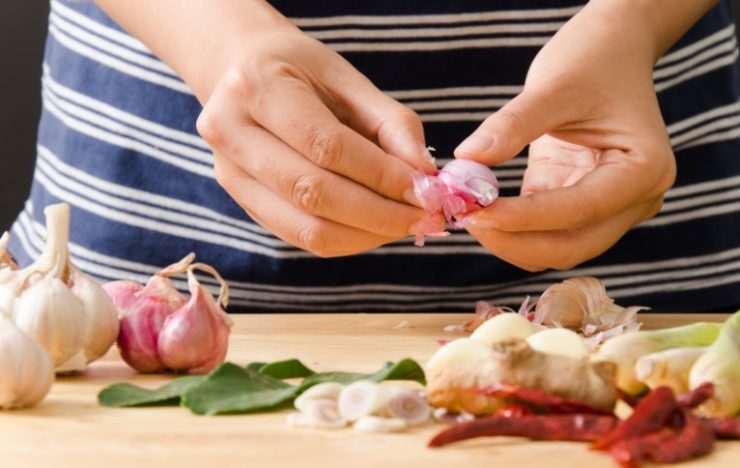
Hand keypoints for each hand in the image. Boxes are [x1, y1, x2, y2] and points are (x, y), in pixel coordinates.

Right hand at [196, 28, 434, 256]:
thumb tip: (424, 175)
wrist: (243, 75)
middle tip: (423, 216)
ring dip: (365, 234)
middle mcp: (230, 133)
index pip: (326, 146)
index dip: (381, 175)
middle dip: (378, 213)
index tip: (425, 190)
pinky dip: (346, 239)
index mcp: (256, 87)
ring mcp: (229, 174)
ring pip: (305, 227)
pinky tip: (375, 227)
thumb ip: (391, 123)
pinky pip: (299, 236)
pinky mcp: (242, 203)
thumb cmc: (302, 72)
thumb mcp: (348, 79)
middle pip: (313, 193)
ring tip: (404, 224)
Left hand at [455, 0, 677, 270]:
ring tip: (466, 211)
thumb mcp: (552, 85)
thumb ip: (511, 125)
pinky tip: (479, 207)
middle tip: (465, 219)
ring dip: (511, 239)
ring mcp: (611, 207)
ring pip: (557, 247)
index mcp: (643, 170)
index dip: (524, 219)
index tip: (476, 212)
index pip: (579, 210)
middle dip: (516, 241)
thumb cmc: (592, 59)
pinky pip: (544, 230)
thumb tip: (467, 159)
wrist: (611, 49)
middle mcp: (635, 199)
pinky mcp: (580, 203)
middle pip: (572, 246)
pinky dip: (512, 226)